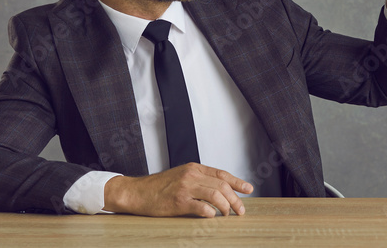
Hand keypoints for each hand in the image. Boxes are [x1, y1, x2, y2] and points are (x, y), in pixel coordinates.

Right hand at [103, 163, 252, 217]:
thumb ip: (198, 180)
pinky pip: (201, 207)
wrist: (137, 192)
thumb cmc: (159, 187)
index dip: (237, 182)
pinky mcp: (178, 201)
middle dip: (235, 199)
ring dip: (225, 207)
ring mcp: (185, 188)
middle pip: (222, 185)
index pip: (221, 174)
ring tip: (227, 216)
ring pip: (215, 195)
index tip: (248, 189)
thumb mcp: (181, 176)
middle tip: (240, 210)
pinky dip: (210, 213)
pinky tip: (212, 217)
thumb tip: (219, 191)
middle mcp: (191, 175)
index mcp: (194, 168)